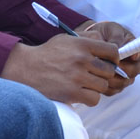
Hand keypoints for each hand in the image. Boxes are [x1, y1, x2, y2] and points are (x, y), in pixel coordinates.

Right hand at [1, 33, 119, 105]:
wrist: (26, 68)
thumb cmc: (48, 54)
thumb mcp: (67, 39)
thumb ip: (88, 40)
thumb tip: (111, 47)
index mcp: (82, 44)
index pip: (113, 51)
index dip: (114, 58)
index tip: (108, 62)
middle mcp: (82, 59)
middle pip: (110, 71)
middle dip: (104, 74)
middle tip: (93, 75)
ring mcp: (77, 77)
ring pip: (103, 86)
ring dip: (96, 87)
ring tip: (85, 84)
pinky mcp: (72, 93)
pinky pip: (94, 99)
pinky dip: (90, 98)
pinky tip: (80, 93)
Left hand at [79, 21, 139, 92]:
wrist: (94, 41)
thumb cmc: (106, 33)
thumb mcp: (112, 29)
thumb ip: (116, 37)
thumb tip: (117, 47)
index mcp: (137, 50)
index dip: (137, 56)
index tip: (131, 55)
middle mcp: (135, 65)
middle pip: (133, 71)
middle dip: (121, 68)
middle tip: (108, 63)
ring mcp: (126, 77)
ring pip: (123, 83)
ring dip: (111, 77)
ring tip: (98, 69)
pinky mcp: (116, 86)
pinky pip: (113, 90)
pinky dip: (104, 85)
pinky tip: (95, 77)